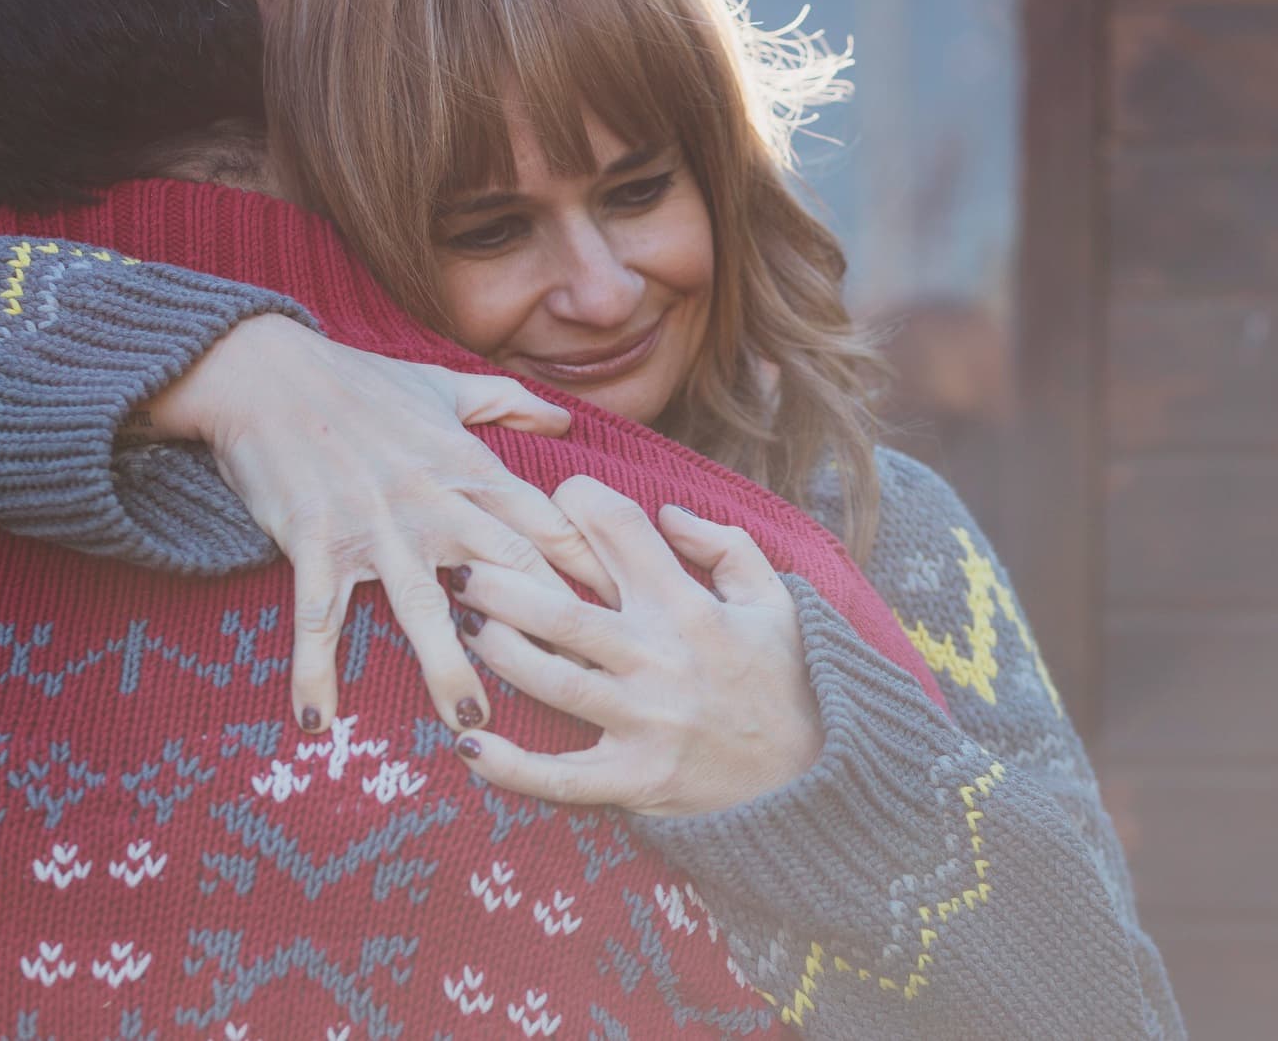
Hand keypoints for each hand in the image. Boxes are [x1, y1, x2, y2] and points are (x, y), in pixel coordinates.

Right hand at [142, 314, 615, 735]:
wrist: (265, 372)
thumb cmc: (358, 380)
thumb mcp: (444, 384)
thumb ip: (509, 405)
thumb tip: (565, 421)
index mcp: (471, 467)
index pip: (548, 528)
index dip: (591, 574)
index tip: (628, 619)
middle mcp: (436, 503)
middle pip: (507, 575)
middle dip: (546, 632)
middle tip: (582, 690)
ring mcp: (377, 526)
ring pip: (423, 608)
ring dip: (447, 667)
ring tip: (471, 724)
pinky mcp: (318, 542)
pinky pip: (319, 616)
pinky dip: (314, 670)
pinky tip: (317, 722)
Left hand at [447, 475, 823, 816]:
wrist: (817, 780)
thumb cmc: (790, 683)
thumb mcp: (778, 600)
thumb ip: (726, 546)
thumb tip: (668, 511)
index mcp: (689, 608)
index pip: (622, 531)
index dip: (580, 501)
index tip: (553, 497)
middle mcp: (660, 659)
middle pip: (562, 612)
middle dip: (502, 584)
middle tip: (460, 565)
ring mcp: (644, 723)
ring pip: (552, 681)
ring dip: (499, 653)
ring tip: (465, 628)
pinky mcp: (634, 780)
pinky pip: (560, 778)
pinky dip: (510, 766)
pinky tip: (469, 746)